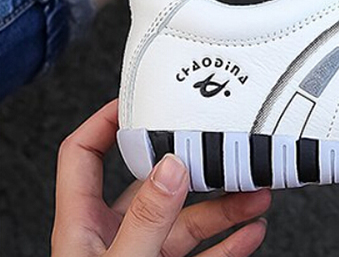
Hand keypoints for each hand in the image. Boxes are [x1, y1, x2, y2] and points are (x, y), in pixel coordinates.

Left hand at [51, 100, 270, 256]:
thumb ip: (146, 219)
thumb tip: (171, 166)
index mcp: (82, 226)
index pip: (84, 155)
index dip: (106, 120)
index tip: (140, 97)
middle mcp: (112, 237)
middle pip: (153, 183)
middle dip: (194, 164)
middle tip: (223, 144)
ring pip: (186, 221)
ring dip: (223, 207)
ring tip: (256, 192)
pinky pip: (201, 256)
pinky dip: (228, 244)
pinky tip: (251, 233)